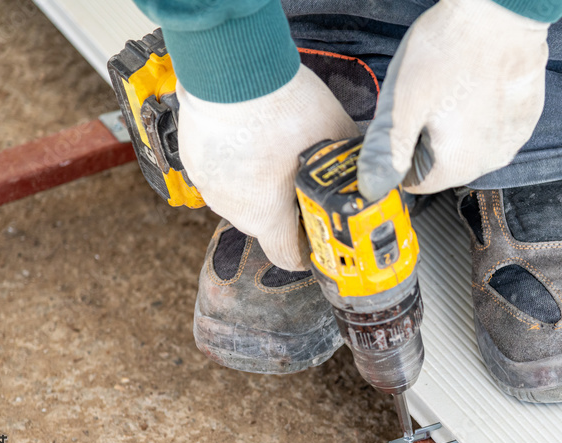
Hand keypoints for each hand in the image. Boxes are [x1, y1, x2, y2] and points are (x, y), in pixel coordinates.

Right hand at [177, 65, 358, 270]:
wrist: (231, 67)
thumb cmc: (282, 106)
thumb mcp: (335, 135)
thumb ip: (349, 162)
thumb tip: (367, 166)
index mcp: (267, 217)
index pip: (287, 256)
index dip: (308, 248)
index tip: (318, 232)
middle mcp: (233, 208)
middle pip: (266, 222)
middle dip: (287, 205)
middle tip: (304, 176)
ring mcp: (208, 183)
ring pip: (243, 193)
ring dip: (262, 180)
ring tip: (278, 147)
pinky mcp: (193, 157)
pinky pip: (223, 168)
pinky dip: (239, 158)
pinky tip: (254, 133)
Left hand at [358, 0, 549, 200]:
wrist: (500, 12)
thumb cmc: (450, 50)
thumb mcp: (402, 103)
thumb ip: (386, 152)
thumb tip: (372, 187)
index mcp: (458, 165)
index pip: (415, 182)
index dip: (400, 153)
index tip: (401, 122)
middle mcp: (491, 161)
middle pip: (444, 164)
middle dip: (428, 138)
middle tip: (425, 97)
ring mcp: (513, 139)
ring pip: (469, 145)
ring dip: (455, 124)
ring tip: (451, 86)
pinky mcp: (525, 118)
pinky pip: (493, 126)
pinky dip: (481, 111)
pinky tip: (474, 83)